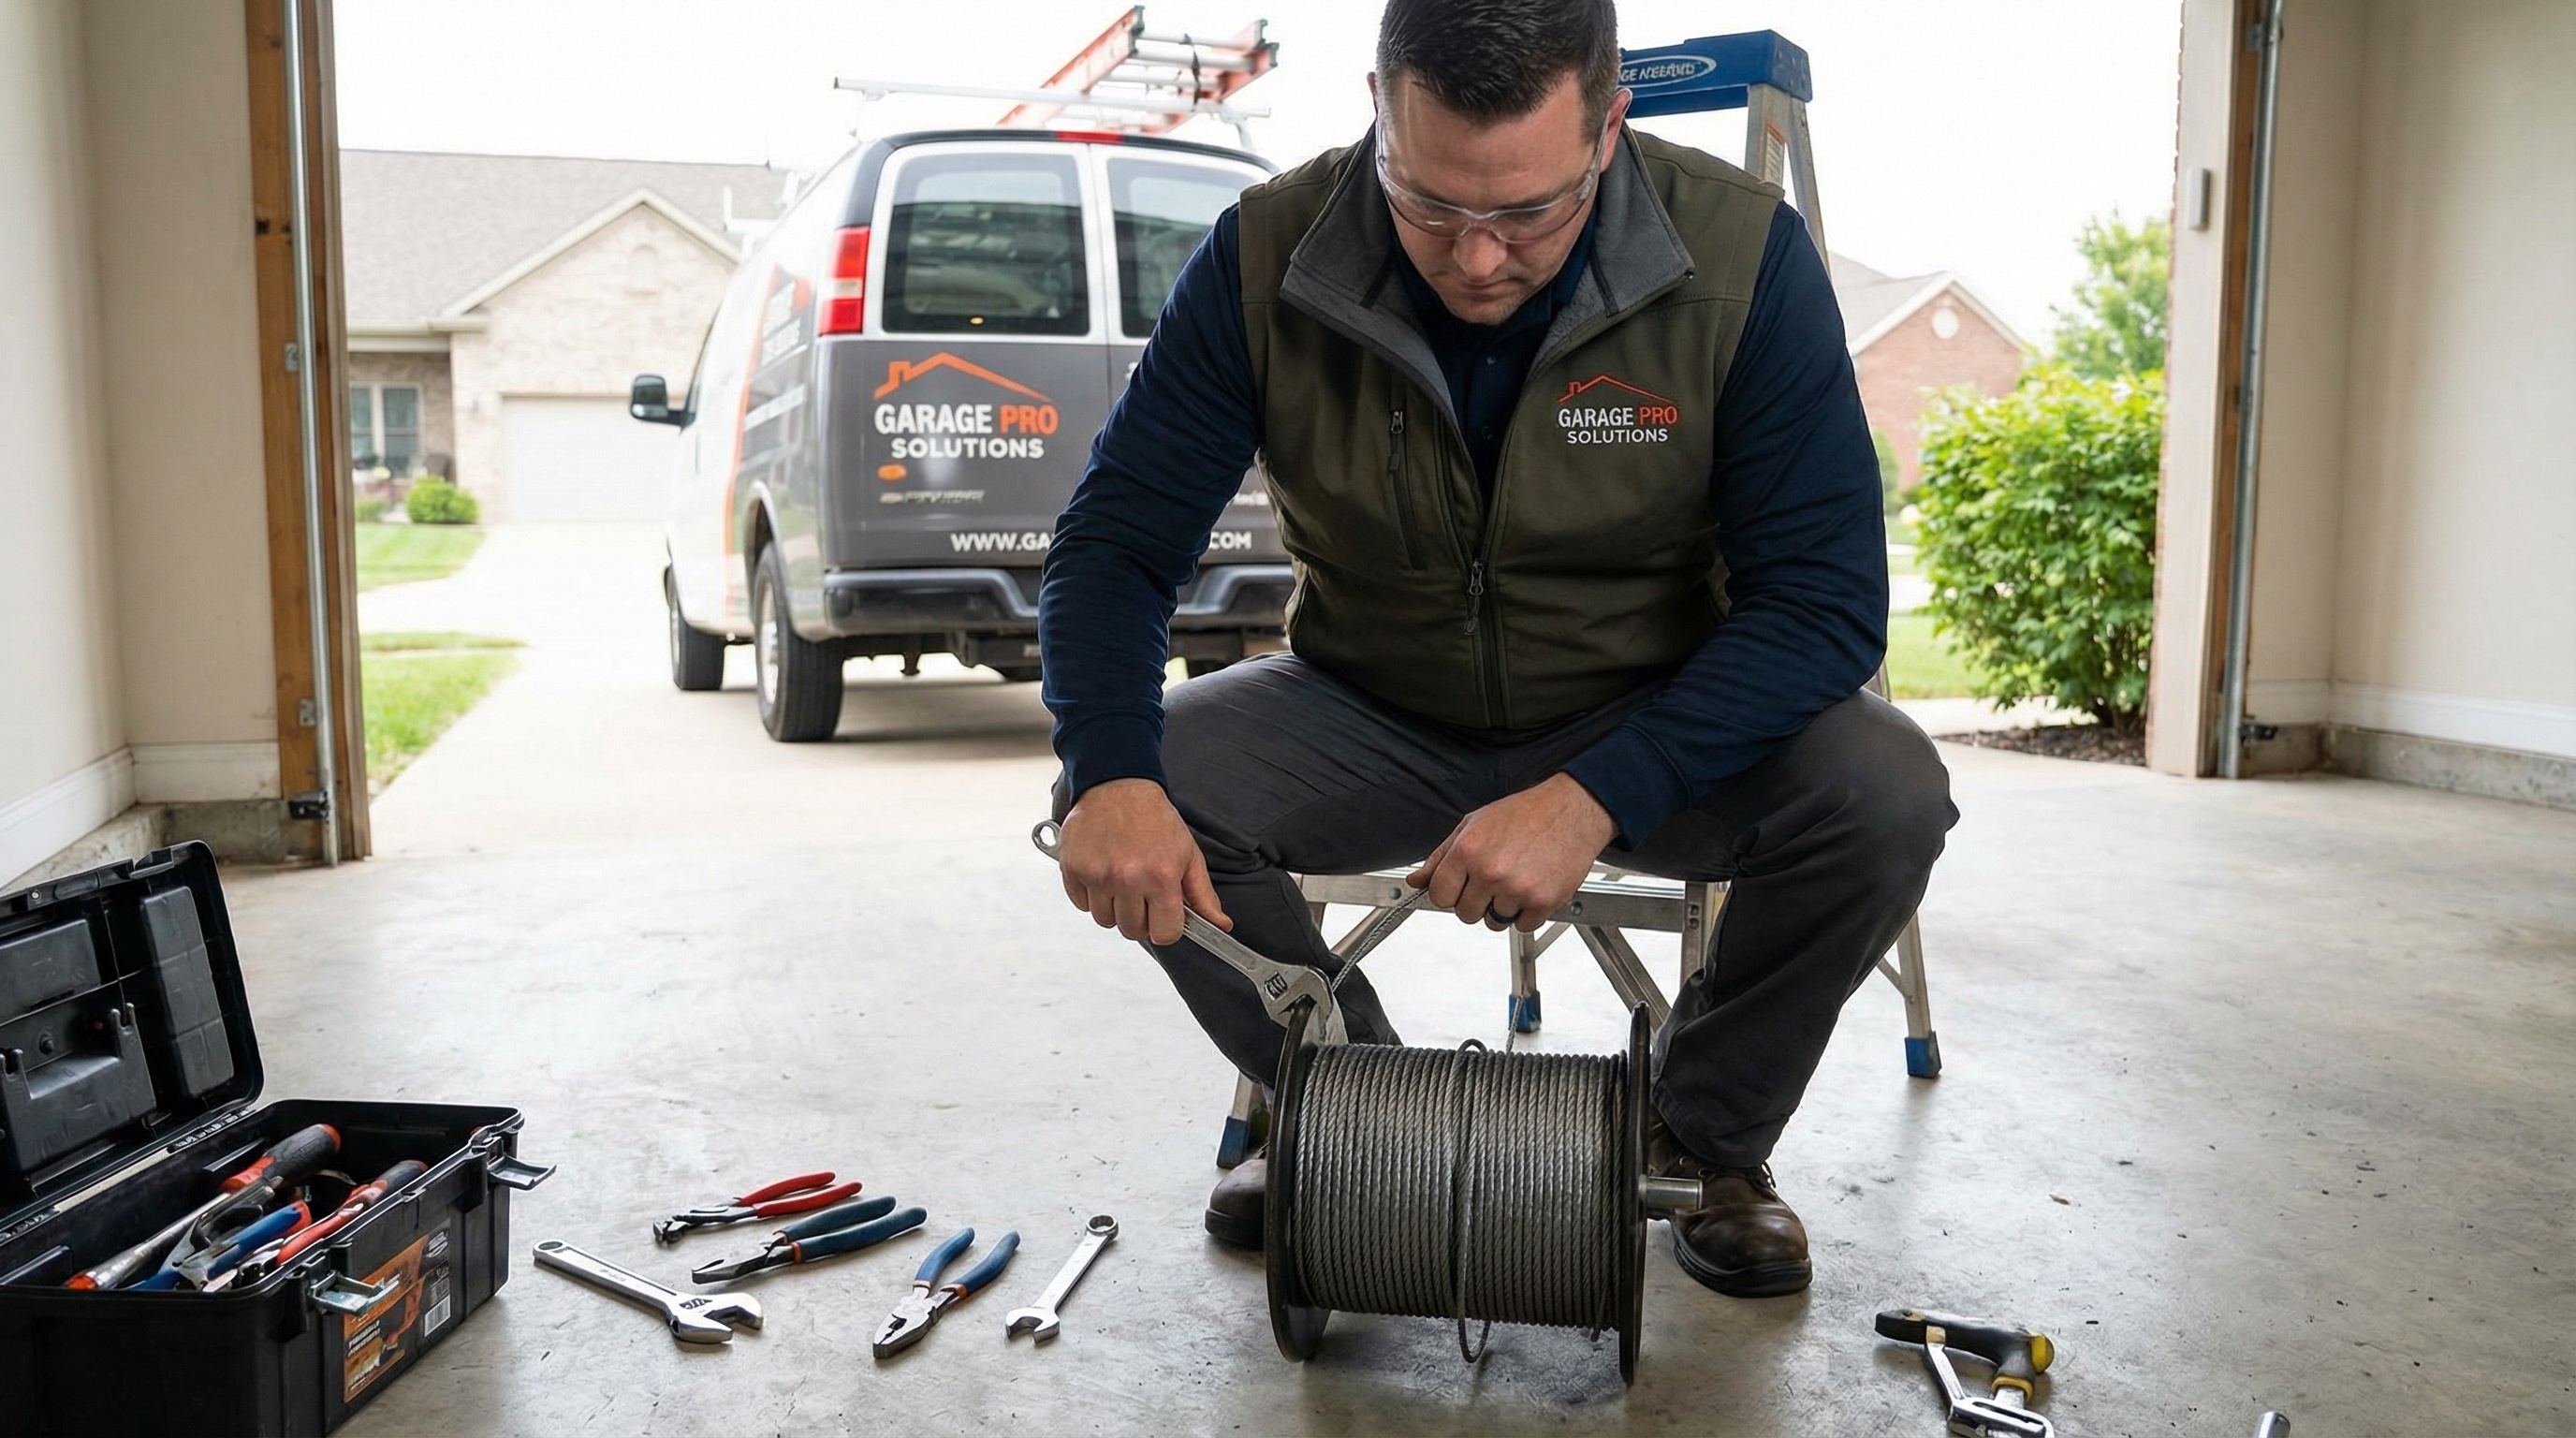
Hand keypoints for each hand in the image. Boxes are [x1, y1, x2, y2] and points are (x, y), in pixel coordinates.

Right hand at [1056, 778, 1230, 945]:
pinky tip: (1102, 873)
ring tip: (1121, 881)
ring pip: (1105, 920)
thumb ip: (1203, 895)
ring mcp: (1097, 875)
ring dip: (1114, 907)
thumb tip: (1220, 926)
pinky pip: (1081, 904)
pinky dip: (1091, 895)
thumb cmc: (1155, 820)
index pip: (1164, 934)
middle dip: (1140, 918)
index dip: (1165, 928)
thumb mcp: (1188, 855)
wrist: (1119, 785)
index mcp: (1161, 877)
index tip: (1163, 916)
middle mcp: (1128, 879)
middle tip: (1142, 893)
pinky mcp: (1073, 868)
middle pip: (1132, 931)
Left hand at [1409, 774, 1616, 932]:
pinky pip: (1522, 926)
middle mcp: (1490, 872)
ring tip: (1516, 879)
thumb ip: (1440, 857)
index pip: (1439, 897)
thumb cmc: (1524, 814)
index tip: (1460, 887)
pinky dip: (1527, 913)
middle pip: (1465, 915)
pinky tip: (1533, 886)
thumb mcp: (1472, 825)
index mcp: (1468, 851)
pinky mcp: (1543, 902)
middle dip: (1476, 902)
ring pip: (1494, 923)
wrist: (1571, 811)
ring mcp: (1517, 889)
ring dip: (1503, 908)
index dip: (1449, 893)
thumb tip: (1416, 881)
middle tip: (1494, 880)